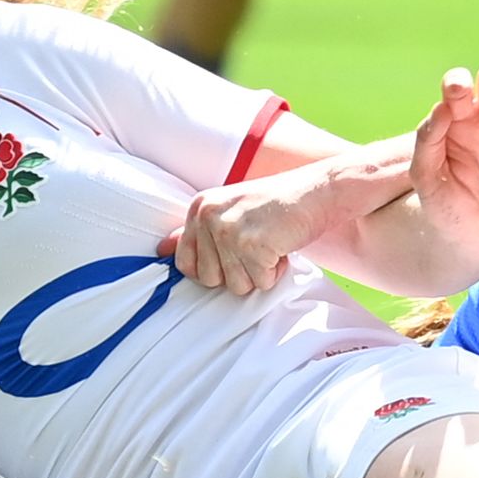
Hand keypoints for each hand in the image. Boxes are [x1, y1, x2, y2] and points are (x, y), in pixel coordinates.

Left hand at [156, 174, 323, 294]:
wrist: (317, 191)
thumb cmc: (277, 204)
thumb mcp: (229, 210)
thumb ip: (196, 232)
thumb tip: (161, 250)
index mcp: (199, 208)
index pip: (185, 264)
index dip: (213, 269)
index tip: (235, 253)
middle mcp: (208, 217)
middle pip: (210, 280)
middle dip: (239, 272)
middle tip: (258, 244)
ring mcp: (229, 230)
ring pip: (236, 286)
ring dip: (259, 273)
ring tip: (270, 244)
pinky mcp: (252, 244)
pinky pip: (260, 282)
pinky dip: (276, 272)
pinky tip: (282, 247)